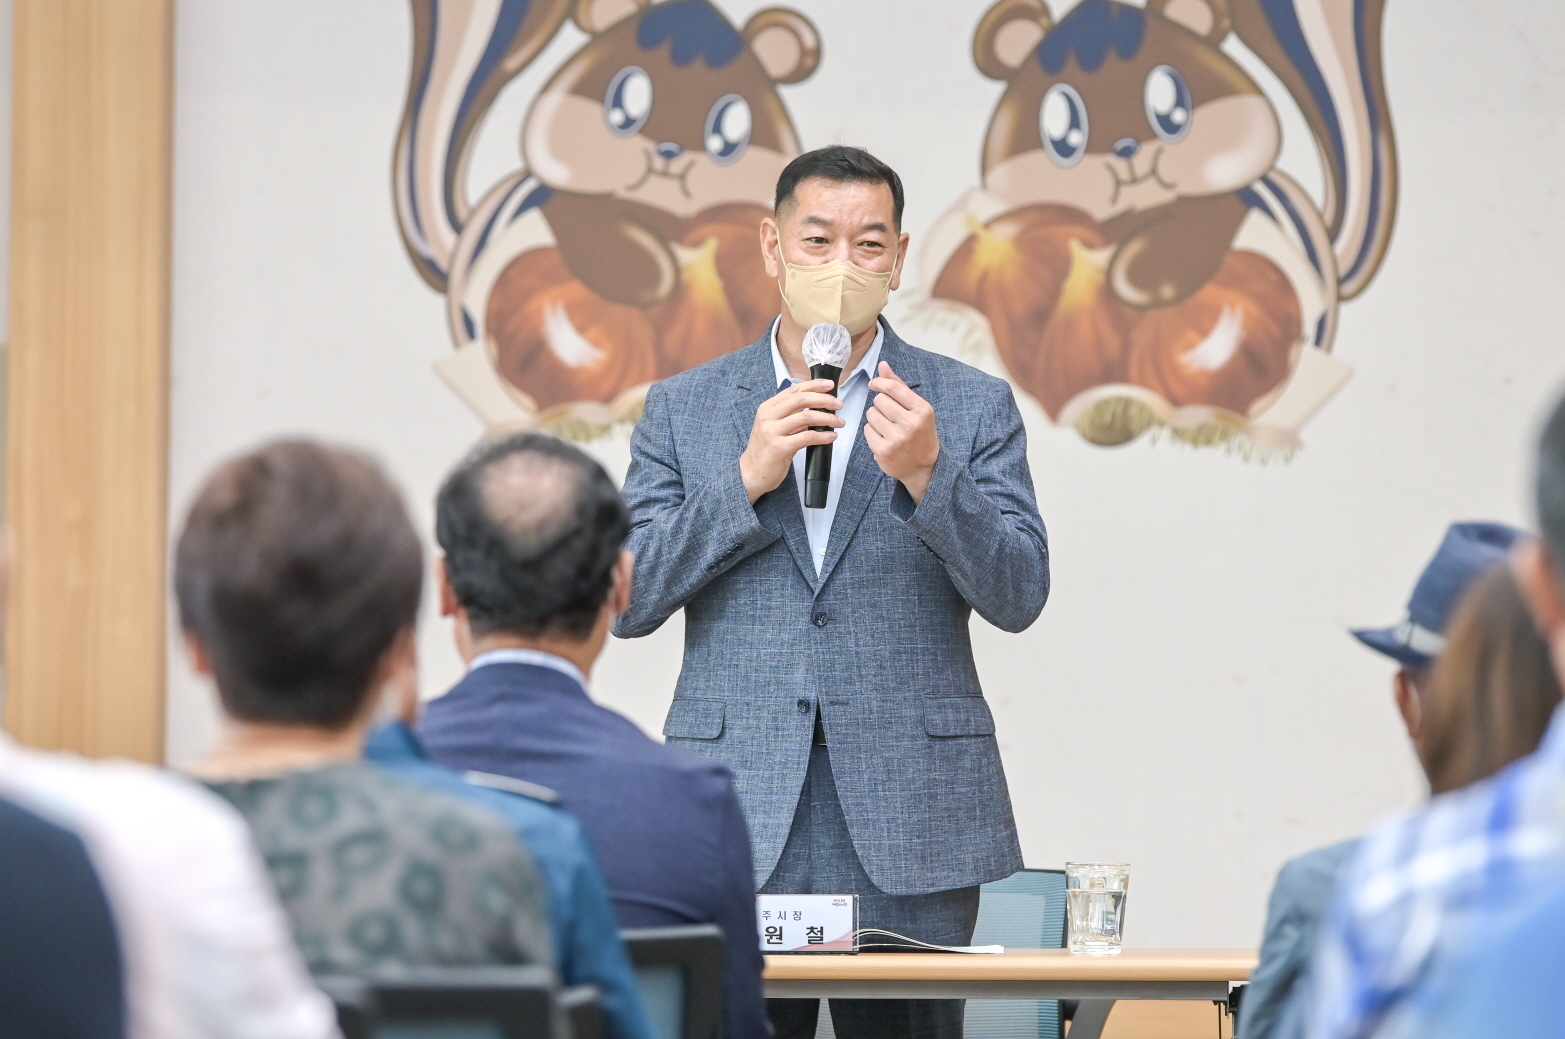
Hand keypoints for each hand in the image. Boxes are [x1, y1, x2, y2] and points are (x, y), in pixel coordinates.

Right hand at [738, 380, 842, 503]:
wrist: (750, 473)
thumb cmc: (765, 450)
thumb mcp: (772, 426)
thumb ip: (789, 414)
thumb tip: (814, 404)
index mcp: (768, 408)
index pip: (793, 390)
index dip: (814, 385)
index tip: (829, 385)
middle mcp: (769, 416)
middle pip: (801, 399)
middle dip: (824, 399)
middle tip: (838, 405)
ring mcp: (773, 431)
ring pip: (806, 417)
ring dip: (827, 418)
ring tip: (839, 422)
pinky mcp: (780, 447)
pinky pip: (807, 437)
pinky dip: (823, 436)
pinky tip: (831, 437)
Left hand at [865, 362, 938, 502]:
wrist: (924, 466)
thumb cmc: (920, 432)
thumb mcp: (917, 408)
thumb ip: (899, 386)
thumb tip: (883, 365)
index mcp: (922, 410)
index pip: (893, 387)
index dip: (879, 382)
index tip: (874, 384)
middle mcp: (910, 424)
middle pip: (879, 400)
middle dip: (880, 404)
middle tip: (889, 414)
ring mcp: (896, 439)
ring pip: (871, 414)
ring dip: (875, 418)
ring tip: (887, 426)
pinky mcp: (883, 451)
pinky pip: (866, 430)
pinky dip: (872, 431)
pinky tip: (884, 437)